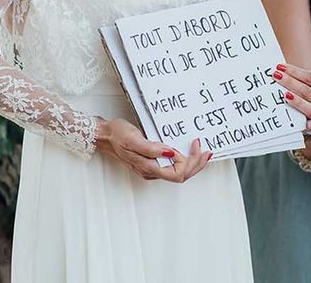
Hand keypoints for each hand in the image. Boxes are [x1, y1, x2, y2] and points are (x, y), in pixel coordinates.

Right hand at [95, 118, 211, 182]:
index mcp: (149, 168)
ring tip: (201, 152)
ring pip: (178, 172)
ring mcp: (151, 168)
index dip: (190, 162)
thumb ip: (152, 148)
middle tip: (205, 151)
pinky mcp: (151, 162)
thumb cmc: (117, 135)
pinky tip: (187, 151)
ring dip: (192, 163)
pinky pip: (172, 166)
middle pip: (181, 175)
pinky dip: (183, 160)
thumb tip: (171, 152)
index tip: (193, 145)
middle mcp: (151, 171)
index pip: (178, 173)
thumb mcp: (134, 139)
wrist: (105, 135)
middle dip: (196, 164)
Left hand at [272, 63, 310, 128]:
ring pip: (310, 108)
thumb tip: (278, 68)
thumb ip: (293, 74)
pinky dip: (310, 125)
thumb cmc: (300, 88)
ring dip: (297, 101)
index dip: (294, 71)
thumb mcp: (301, 80)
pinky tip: (307, 122)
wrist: (303, 103)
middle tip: (276, 76)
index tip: (280, 66)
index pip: (310, 77)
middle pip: (307, 91)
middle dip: (290, 82)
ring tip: (284, 94)